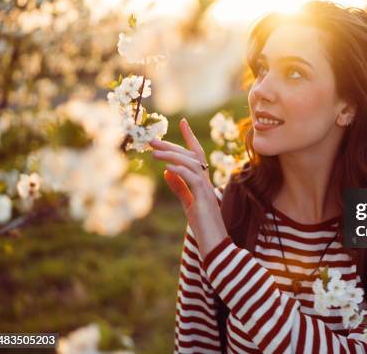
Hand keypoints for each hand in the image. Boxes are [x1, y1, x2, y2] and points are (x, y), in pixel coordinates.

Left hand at [151, 118, 227, 257]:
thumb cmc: (204, 227)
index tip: (182, 121)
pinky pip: (193, 178)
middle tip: (151, 139)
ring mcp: (207, 189)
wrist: (215, 245)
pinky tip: (167, 167)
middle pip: (191, 156)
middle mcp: (207, 181)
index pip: (197, 154)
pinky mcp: (205, 198)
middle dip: (171, 145)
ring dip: (172, 156)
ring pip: (192, 164)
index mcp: (202, 182)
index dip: (189, 138)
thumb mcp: (188, 204)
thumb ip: (179, 188)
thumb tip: (167, 172)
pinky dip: (180, 170)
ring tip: (153, 152)